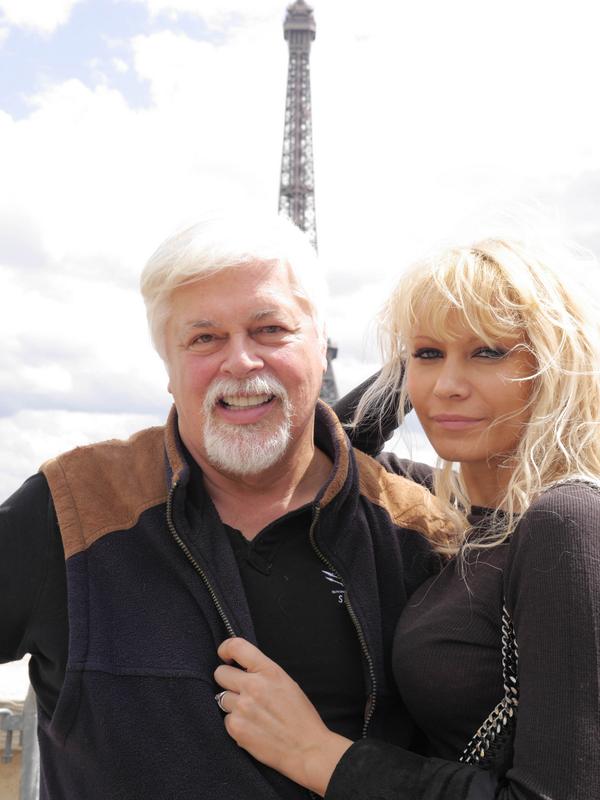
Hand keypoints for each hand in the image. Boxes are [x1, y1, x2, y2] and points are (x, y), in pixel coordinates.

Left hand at [214, 638, 352, 796]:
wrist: (307, 749)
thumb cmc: (300, 716)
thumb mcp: (286, 682)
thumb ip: (263, 673)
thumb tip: (242, 668)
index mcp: (269, 670)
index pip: (236, 646)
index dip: (226, 649)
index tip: (226, 657)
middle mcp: (253, 686)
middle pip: (220, 673)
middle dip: (228, 680)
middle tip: (240, 690)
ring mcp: (243, 707)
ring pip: (222, 697)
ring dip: (232, 704)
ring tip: (251, 713)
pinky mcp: (236, 728)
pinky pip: (226, 719)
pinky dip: (236, 723)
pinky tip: (252, 728)